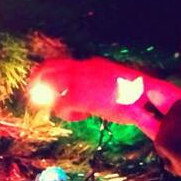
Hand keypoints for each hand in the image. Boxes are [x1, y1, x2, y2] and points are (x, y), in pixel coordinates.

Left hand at [29, 56, 180, 137]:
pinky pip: (63, 106)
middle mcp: (84, 68)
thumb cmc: (136, 94)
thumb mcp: (116, 86)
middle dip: (37, 82)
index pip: (62, 64)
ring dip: (55, 102)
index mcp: (93, 64)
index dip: (49, 74)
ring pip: (52, 88)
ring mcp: (81, 81)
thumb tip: (95, 96)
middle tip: (35, 96)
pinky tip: (82, 117)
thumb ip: (102, 86)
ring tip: (68, 112)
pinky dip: (68, 114)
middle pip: (48, 69)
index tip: (42, 83)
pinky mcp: (81, 96)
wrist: (145, 96)